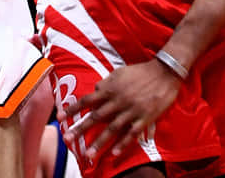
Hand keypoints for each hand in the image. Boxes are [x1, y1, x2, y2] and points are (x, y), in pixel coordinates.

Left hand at [60, 59, 179, 162]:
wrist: (164, 72)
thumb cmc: (140, 71)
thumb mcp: (120, 72)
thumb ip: (107, 82)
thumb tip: (95, 89)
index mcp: (111, 88)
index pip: (88, 99)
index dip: (73, 109)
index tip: (60, 118)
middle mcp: (118, 100)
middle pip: (96, 117)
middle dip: (80, 129)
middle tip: (67, 139)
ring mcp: (131, 110)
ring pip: (112, 129)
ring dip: (99, 142)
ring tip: (89, 155)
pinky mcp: (144, 118)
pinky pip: (132, 133)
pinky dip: (123, 144)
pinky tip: (114, 153)